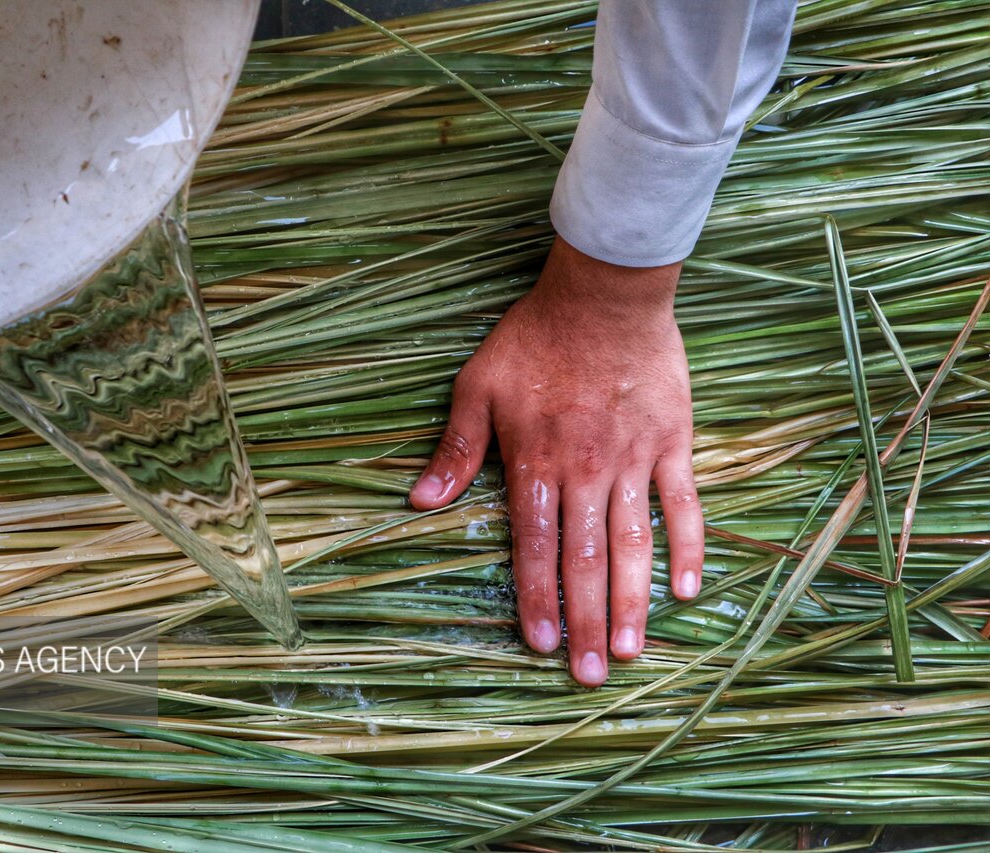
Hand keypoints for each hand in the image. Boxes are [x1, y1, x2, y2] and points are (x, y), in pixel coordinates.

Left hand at [410, 237, 702, 686]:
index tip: (538, 644)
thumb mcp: (478, 386)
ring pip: (633, 543)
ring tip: (630, 650)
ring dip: (632, 600)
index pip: (535, 545)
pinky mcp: (672, 443)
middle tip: (590, 675)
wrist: (604, 294)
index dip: (536, 597)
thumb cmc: (534, 339)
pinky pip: (683, 504)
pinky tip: (686, 591)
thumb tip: (420, 502)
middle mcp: (585, 470)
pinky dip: (686, 547)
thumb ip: (455, 448)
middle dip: (584, 620)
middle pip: (585, 558)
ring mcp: (633, 459)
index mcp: (536, 461)